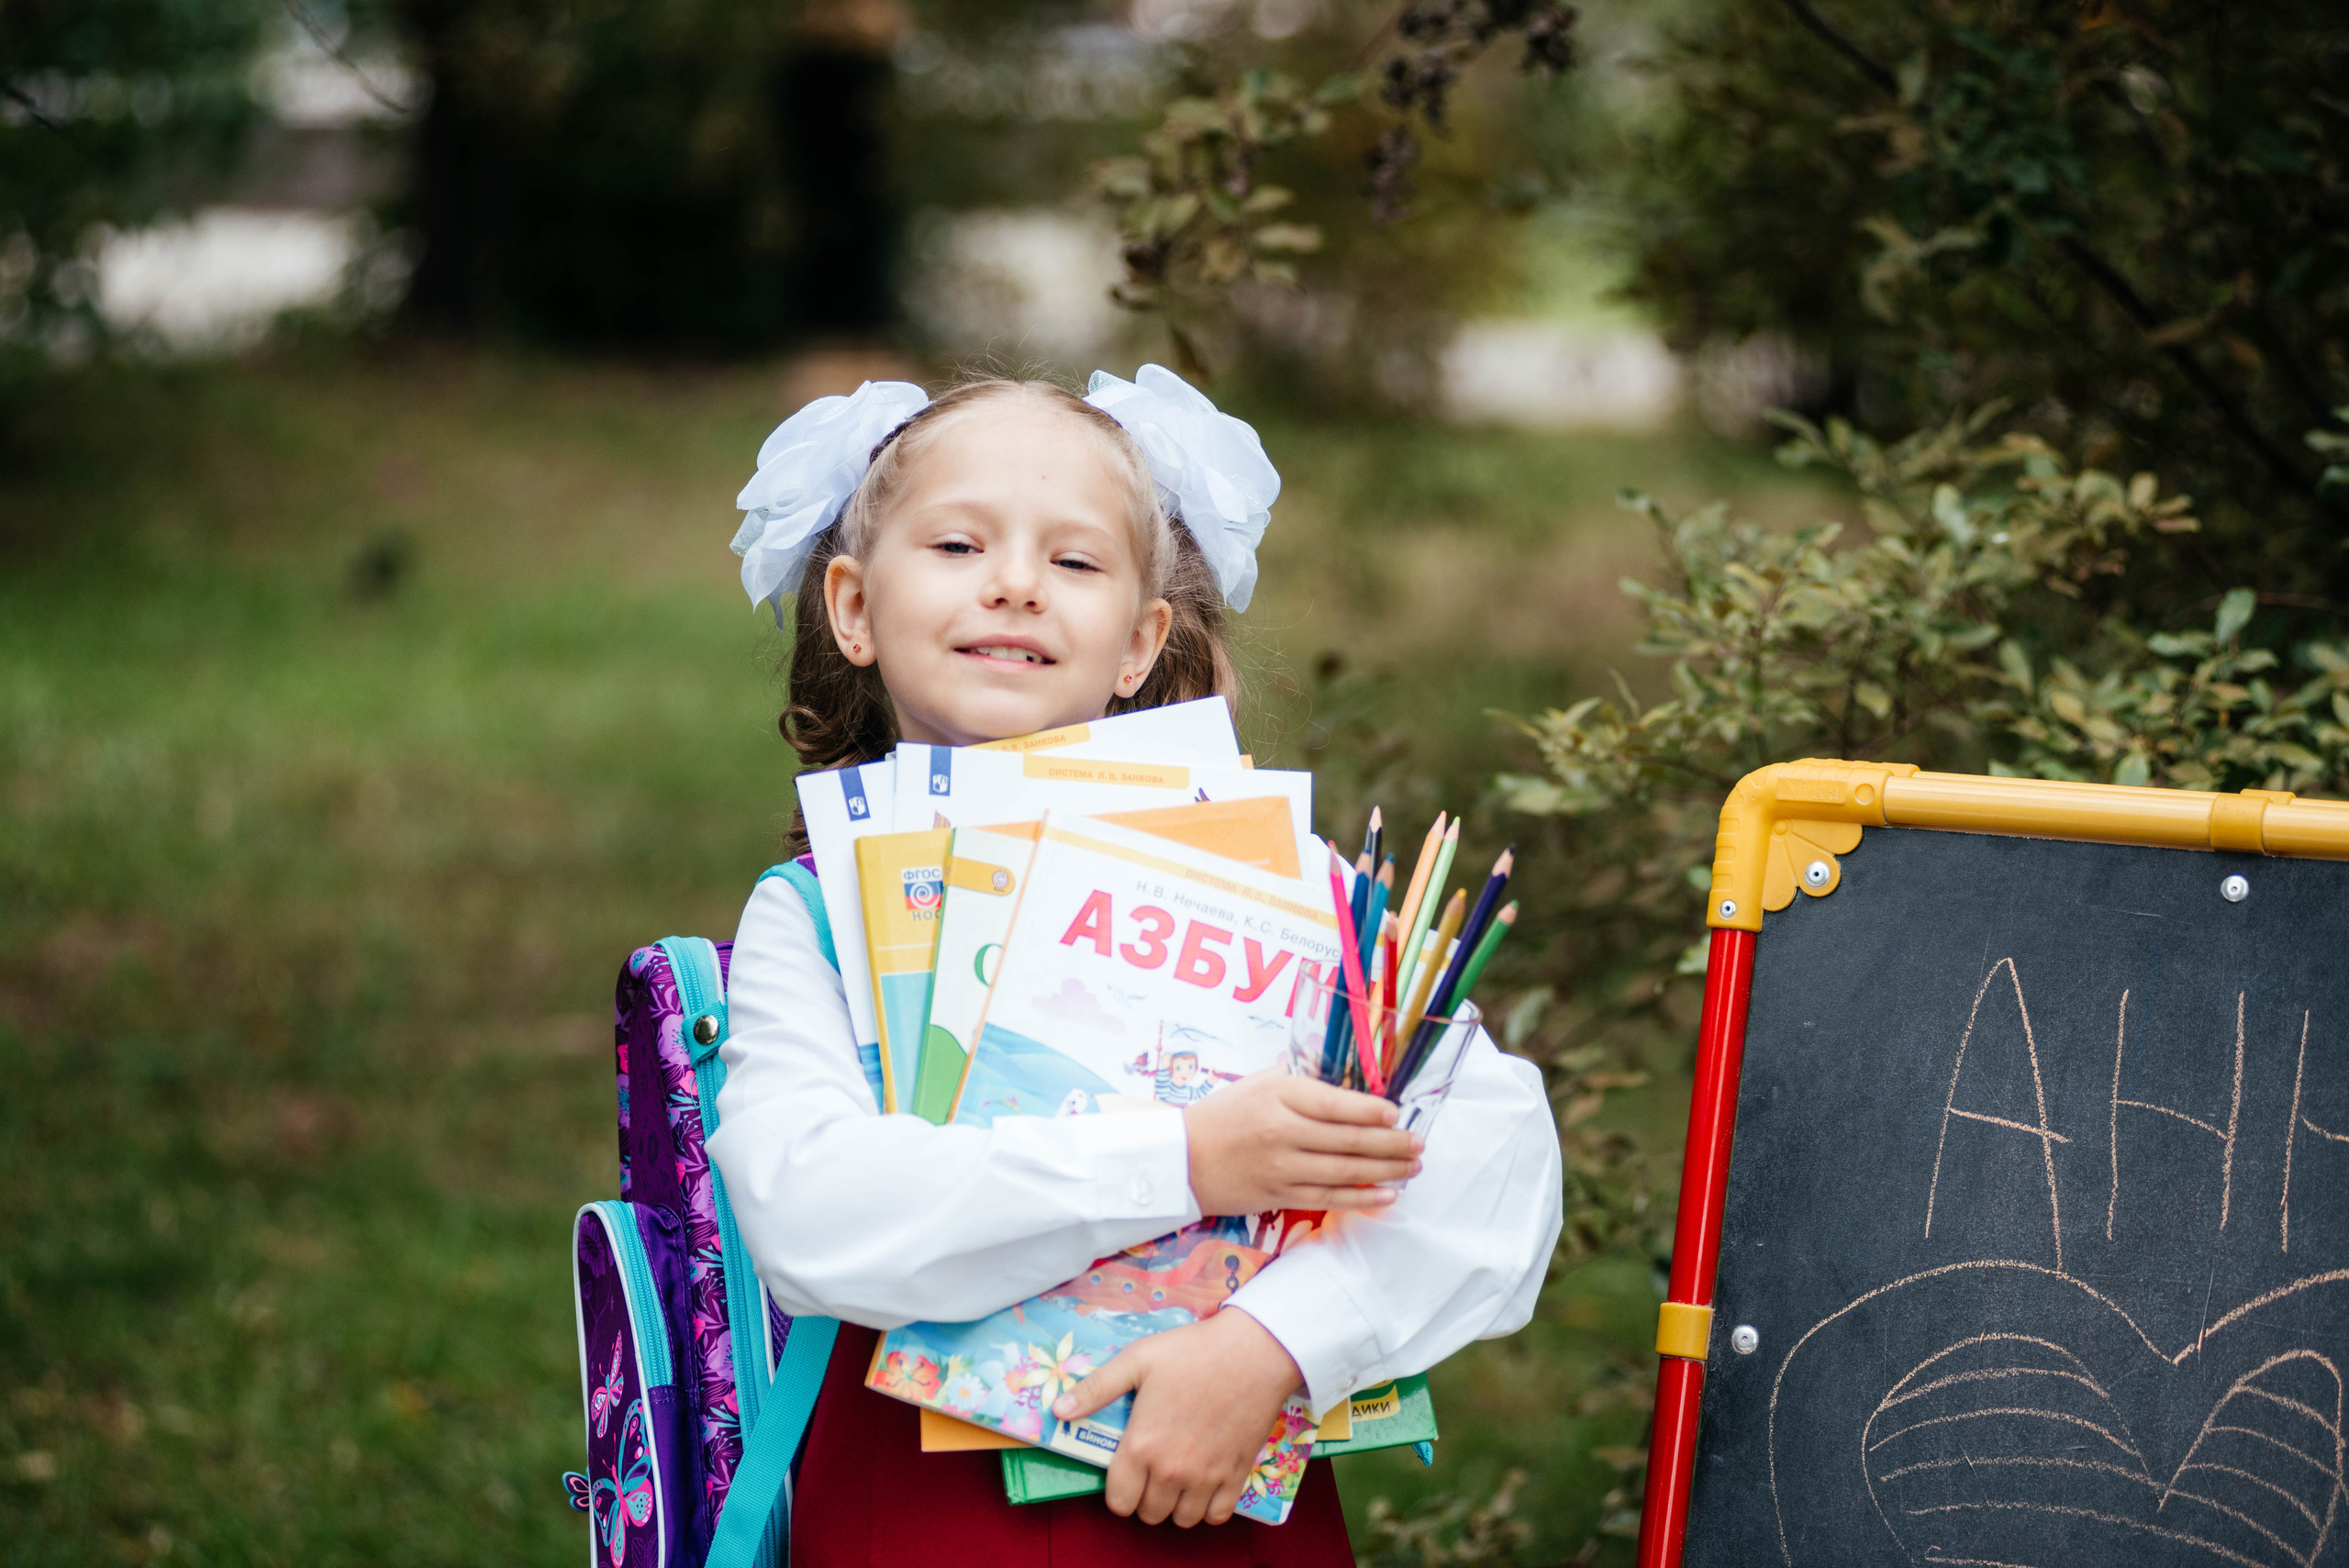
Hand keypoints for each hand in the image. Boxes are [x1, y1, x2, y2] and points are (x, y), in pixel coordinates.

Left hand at [1051, 1307, 1301, 1526]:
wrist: (1252, 1352)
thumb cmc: (1192, 1352)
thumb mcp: (1136, 1360)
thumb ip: (1095, 1389)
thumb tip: (1058, 1411)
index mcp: (1141, 1446)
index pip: (1119, 1502)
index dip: (1118, 1492)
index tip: (1125, 1473)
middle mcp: (1171, 1471)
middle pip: (1149, 1514)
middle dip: (1144, 1497)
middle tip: (1151, 1470)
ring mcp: (1206, 1477)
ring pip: (1182, 1520)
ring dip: (1175, 1505)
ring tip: (1176, 1478)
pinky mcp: (1237, 1475)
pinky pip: (1217, 1515)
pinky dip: (1208, 1507)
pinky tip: (1204, 1484)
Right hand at [1183, 1069, 1421, 1215]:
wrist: (1182, 1159)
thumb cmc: (1224, 1114)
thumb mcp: (1259, 1083)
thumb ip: (1300, 1078)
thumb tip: (1346, 1075)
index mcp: (1279, 1095)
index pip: (1336, 1104)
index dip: (1372, 1111)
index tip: (1397, 1114)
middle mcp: (1282, 1131)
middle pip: (1348, 1140)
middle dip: (1391, 1144)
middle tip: (1418, 1144)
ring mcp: (1281, 1167)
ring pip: (1344, 1172)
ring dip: (1385, 1171)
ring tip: (1412, 1167)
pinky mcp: (1279, 1196)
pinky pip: (1329, 1199)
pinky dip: (1362, 1199)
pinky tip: (1386, 1195)